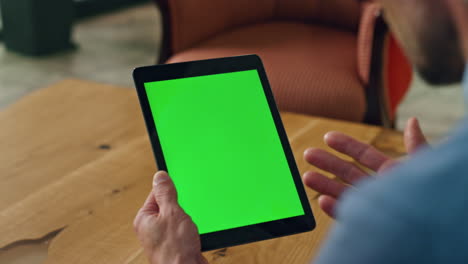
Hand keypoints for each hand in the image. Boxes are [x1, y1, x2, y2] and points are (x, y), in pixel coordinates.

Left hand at [133, 171, 207, 263]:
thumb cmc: (175, 249)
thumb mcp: (172, 213)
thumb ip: (165, 193)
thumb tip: (159, 176)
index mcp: (144, 218)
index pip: (155, 194)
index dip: (170, 192)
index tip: (179, 192)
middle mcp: (149, 229)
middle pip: (168, 206)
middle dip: (180, 209)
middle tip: (183, 217)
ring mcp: (160, 238)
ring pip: (177, 219)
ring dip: (186, 222)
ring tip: (187, 231)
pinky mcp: (172, 246)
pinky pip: (181, 231)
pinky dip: (188, 231)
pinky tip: (191, 237)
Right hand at [303, 117, 427, 217]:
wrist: (436, 232)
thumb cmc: (436, 198)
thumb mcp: (427, 167)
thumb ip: (417, 146)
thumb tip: (414, 121)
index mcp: (392, 174)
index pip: (365, 156)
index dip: (346, 145)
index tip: (328, 137)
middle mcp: (380, 190)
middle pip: (348, 173)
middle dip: (327, 163)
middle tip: (308, 154)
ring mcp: (373, 208)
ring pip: (344, 194)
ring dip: (324, 185)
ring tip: (307, 177)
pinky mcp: (369, 226)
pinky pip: (348, 217)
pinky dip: (334, 210)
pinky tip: (323, 200)